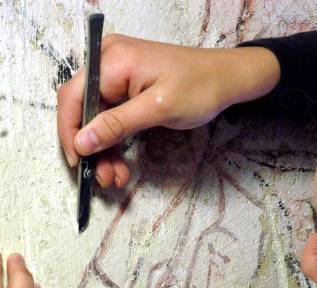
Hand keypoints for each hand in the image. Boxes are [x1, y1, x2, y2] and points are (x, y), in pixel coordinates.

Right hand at [57, 35, 279, 187]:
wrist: (225, 79)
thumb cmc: (199, 87)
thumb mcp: (157, 109)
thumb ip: (117, 124)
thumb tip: (82, 141)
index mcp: (112, 60)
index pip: (73, 97)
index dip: (70, 132)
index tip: (78, 163)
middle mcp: (107, 63)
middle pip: (82, 110)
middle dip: (91, 148)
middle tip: (102, 178)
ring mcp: (116, 75)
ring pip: (96, 119)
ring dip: (103, 151)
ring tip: (114, 178)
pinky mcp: (125, 87)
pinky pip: (110, 117)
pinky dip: (114, 142)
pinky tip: (120, 165)